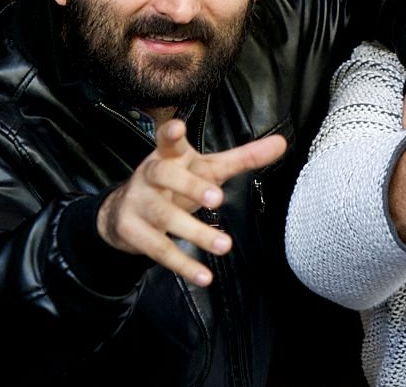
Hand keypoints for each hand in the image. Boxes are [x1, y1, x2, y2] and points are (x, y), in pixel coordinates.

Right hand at [97, 119, 285, 286]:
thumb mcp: (207, 168)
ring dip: (195, 232)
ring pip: (165, 216)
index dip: (171, 134)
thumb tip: (283, 143)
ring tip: (224, 245)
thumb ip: (243, 158)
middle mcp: (150, 176)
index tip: (177, 128)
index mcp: (169, 156)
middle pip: (165, 176)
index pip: (167, 141)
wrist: (122, 212)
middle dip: (190, 186)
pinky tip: (204, 276)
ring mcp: (139, 203)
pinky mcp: (133, 232)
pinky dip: (183, 265)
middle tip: (217, 198)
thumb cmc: (176, 183)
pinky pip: (160, 250)